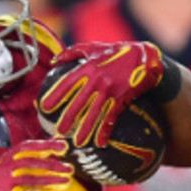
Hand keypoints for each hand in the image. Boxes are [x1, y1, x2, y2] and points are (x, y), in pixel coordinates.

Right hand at [0, 140, 73, 190]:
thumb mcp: (9, 166)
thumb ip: (31, 154)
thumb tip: (55, 138)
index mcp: (5, 159)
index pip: (26, 147)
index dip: (45, 145)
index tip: (63, 145)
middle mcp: (3, 170)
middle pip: (30, 163)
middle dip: (51, 165)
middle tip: (69, 168)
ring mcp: (2, 187)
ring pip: (30, 181)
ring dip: (49, 181)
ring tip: (66, 181)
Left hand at [40, 41, 165, 147]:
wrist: (145, 57)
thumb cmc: (118, 52)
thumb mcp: (94, 47)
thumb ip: (73, 52)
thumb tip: (54, 60)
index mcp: (88, 67)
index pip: (67, 83)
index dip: (56, 95)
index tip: (44, 107)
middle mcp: (96, 79)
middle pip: (79, 102)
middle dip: (68, 118)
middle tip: (58, 132)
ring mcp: (109, 89)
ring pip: (94, 112)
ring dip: (86, 129)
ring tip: (77, 143)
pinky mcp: (122, 98)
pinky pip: (111, 116)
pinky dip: (105, 130)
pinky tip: (100, 142)